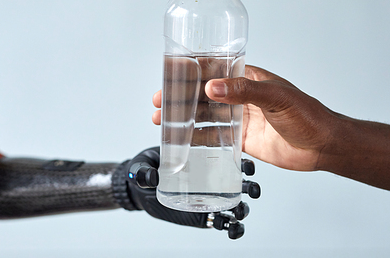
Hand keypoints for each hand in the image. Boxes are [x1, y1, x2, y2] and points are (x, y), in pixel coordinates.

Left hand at [126, 147, 259, 239]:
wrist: (137, 189)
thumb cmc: (145, 168)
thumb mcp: (143, 166)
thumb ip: (145, 172)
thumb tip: (151, 176)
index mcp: (202, 161)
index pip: (228, 159)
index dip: (242, 162)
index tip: (247, 166)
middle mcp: (209, 180)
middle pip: (238, 183)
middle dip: (250, 187)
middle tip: (251, 189)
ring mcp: (207, 199)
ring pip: (234, 204)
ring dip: (243, 208)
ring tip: (240, 212)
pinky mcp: (203, 216)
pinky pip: (222, 222)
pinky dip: (231, 228)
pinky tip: (232, 230)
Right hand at [153, 65, 340, 170]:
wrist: (322, 146)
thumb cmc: (307, 114)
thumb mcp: (277, 97)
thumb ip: (244, 91)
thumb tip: (212, 87)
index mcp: (248, 78)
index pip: (213, 69)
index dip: (190, 71)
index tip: (169, 74)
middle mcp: (240, 96)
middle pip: (203, 93)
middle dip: (180, 96)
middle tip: (160, 102)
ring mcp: (240, 118)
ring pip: (205, 115)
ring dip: (184, 117)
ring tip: (163, 121)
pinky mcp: (242, 139)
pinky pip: (214, 136)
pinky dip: (197, 137)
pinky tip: (183, 139)